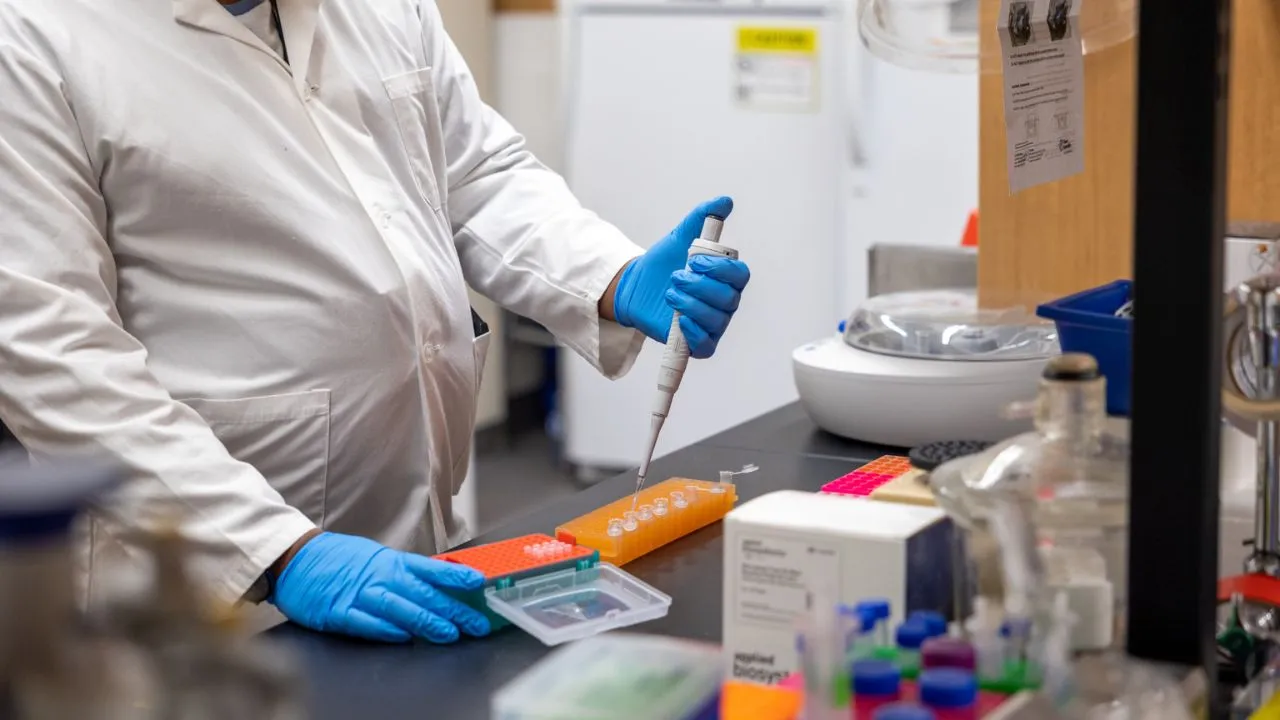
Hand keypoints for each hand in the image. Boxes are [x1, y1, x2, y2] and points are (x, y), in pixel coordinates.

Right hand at [271, 532, 490, 643]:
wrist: (296, 557)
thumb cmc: (339, 559)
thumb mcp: (377, 558)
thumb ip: (405, 573)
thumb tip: (438, 584)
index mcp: (392, 562)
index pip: (431, 568)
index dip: (456, 575)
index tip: (479, 582)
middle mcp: (380, 577)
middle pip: (422, 593)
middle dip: (453, 609)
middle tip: (476, 622)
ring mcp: (359, 594)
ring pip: (399, 608)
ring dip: (426, 621)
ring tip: (449, 633)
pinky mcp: (338, 612)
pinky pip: (365, 622)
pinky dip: (385, 630)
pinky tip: (403, 637)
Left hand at [612, 197, 750, 358]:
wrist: (636, 286)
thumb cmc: (664, 263)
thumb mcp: (680, 236)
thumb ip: (702, 218)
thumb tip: (724, 201)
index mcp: (726, 277)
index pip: (739, 275)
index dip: (719, 268)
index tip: (694, 259)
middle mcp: (724, 301)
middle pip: (728, 298)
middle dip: (699, 286)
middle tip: (676, 276)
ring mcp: (712, 323)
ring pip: (715, 319)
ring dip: (690, 304)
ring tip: (670, 293)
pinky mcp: (697, 342)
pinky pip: (706, 345)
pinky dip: (693, 333)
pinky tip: (678, 319)